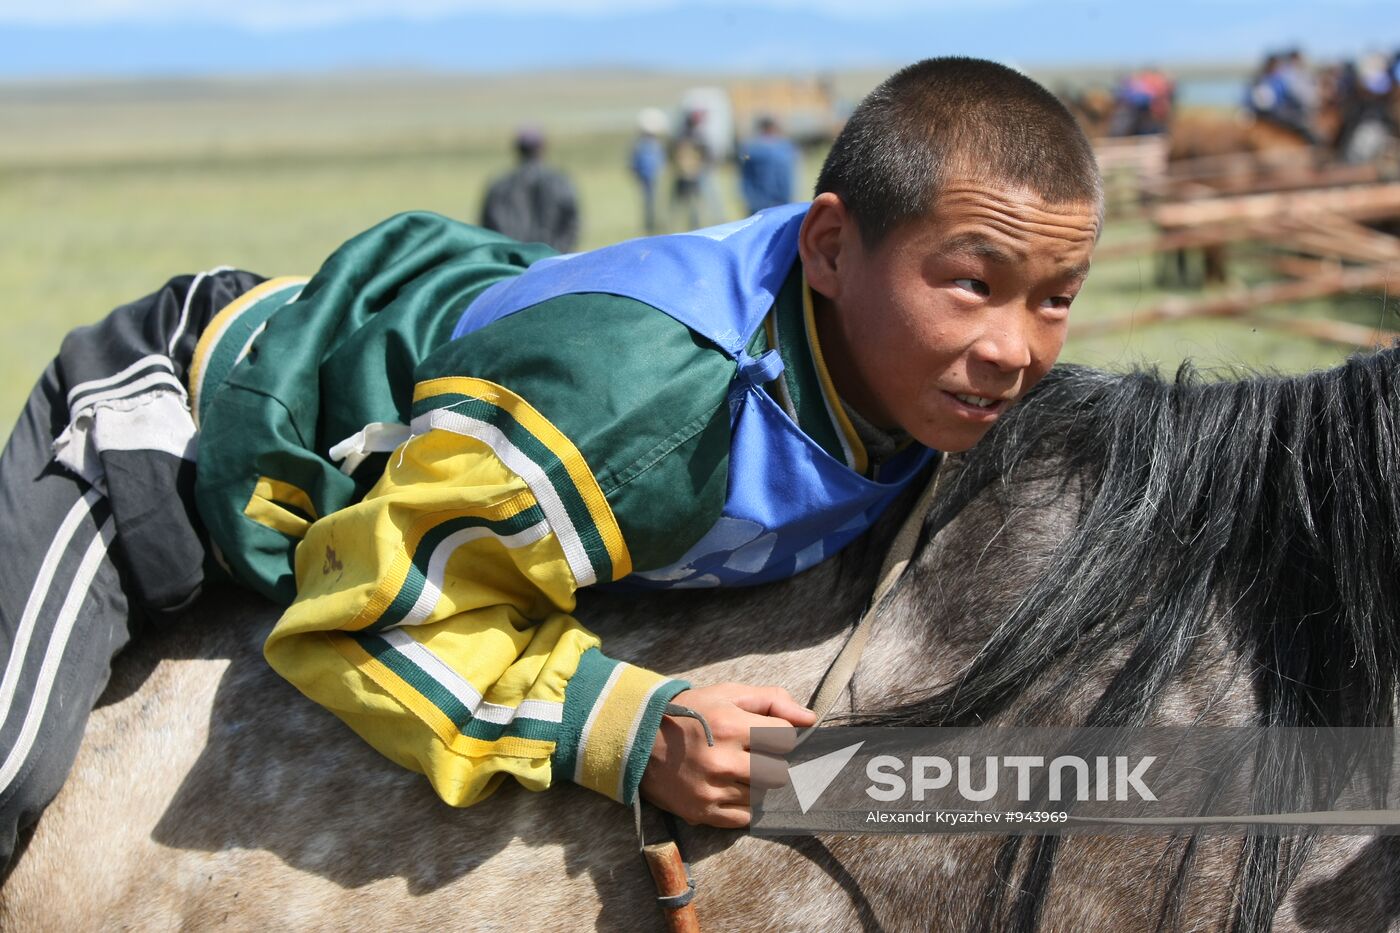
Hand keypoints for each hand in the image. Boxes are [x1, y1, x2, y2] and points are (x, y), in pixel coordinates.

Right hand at [639, 682, 815, 827]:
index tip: (765, 734)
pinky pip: (745, 818)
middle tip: (753, 755)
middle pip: (779, 773)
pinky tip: (729, 788)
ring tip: (737, 770)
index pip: (785, 739)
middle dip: (771, 762)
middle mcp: (722, 761)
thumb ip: (771, 701)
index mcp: (730, 725)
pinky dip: (744, 805)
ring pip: (762, 796)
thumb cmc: (688, 712)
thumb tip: (810, 719)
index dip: (780, 736)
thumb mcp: (726, 694)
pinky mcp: (703, 813)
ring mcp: (712, 791)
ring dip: (756, 784)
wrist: (636, 740)